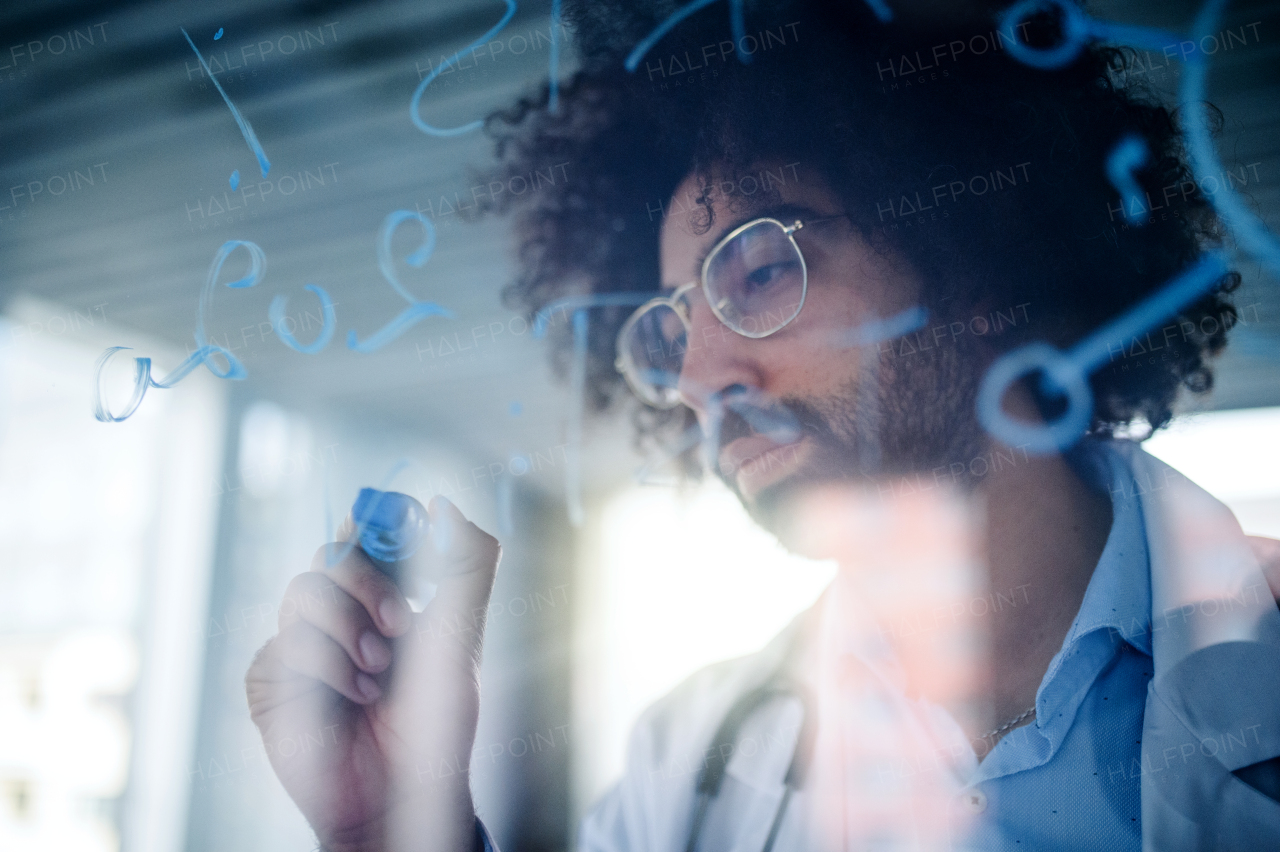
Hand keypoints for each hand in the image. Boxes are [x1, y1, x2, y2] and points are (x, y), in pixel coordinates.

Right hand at [245, 495, 500, 851]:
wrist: (405, 787)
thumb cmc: (436, 720)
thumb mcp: (461, 634)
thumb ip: (467, 566)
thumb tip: (444, 505)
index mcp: (382, 597)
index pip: (367, 534)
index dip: (381, 522)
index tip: (408, 532)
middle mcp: (337, 614)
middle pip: (331, 553)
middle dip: (368, 583)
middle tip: (399, 623)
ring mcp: (299, 643)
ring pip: (303, 591)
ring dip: (349, 632)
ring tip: (378, 676)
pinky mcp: (271, 678)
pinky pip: (284, 643)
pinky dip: (328, 670)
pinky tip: (353, 700)